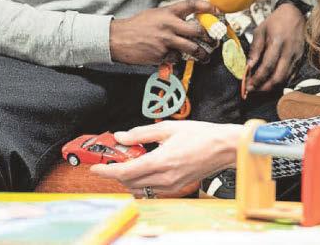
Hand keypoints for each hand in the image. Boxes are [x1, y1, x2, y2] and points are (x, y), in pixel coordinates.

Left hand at [90, 121, 241, 196]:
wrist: (224, 148)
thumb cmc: (202, 136)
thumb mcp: (169, 128)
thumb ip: (142, 133)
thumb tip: (122, 136)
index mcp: (160, 161)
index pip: (125, 172)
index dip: (106, 171)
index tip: (95, 168)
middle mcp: (165, 177)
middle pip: (129, 182)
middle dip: (116, 173)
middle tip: (112, 160)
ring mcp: (172, 185)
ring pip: (139, 189)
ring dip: (129, 179)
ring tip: (128, 163)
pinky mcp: (178, 188)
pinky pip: (152, 190)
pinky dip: (142, 183)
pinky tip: (145, 170)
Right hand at [110, 0, 217, 64]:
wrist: (117, 38)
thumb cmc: (136, 26)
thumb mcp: (155, 15)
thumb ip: (171, 17)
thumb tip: (189, 23)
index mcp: (167, 12)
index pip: (190, 5)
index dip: (206, 7)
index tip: (217, 10)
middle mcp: (169, 25)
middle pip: (197, 31)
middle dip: (209, 37)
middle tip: (214, 41)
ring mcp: (166, 41)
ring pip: (192, 48)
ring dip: (201, 54)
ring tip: (205, 57)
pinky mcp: (161, 55)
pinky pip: (176, 59)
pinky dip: (177, 59)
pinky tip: (173, 57)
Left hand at [246, 2, 306, 92]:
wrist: (295, 13)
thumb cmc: (275, 21)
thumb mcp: (260, 30)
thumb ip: (255, 49)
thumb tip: (249, 66)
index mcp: (277, 42)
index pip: (267, 66)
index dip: (257, 78)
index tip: (248, 85)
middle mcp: (289, 51)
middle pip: (278, 77)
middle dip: (264, 87)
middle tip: (253, 90)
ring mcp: (297, 55)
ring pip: (285, 78)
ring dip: (272, 86)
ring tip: (260, 87)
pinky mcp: (301, 58)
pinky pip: (291, 74)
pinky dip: (281, 81)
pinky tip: (272, 81)